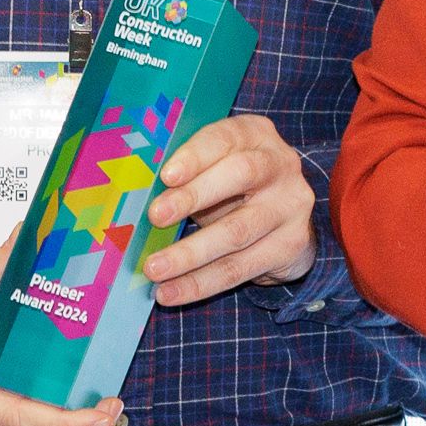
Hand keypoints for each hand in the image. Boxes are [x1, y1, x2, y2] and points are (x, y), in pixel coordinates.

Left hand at [141, 114, 313, 300]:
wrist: (283, 218)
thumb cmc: (230, 185)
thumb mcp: (212, 168)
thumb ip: (185, 175)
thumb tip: (135, 197)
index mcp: (255, 134)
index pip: (225, 137)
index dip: (195, 156)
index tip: (166, 176)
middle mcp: (281, 164)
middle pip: (240, 175)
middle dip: (193, 197)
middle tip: (155, 217)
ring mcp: (291, 205)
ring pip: (237, 231)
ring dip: (190, 253)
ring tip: (155, 268)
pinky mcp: (290, 244)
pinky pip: (240, 268)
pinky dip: (201, 283)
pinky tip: (172, 292)